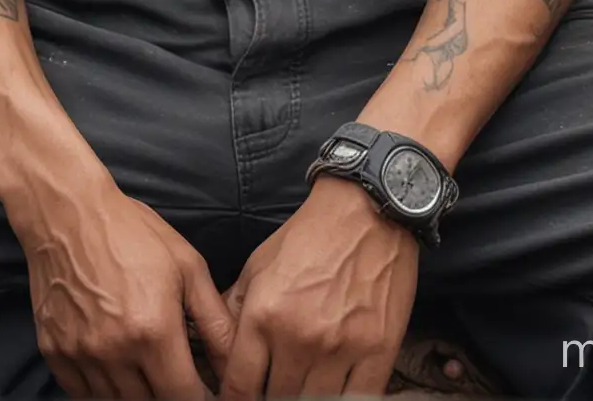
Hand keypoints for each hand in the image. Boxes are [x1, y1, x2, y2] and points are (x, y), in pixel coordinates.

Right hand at [22, 185, 232, 400]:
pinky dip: (102, 389)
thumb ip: (215, 323)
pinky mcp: (54, 354)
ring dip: (138, 393)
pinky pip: (83, 395)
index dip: (201, 400)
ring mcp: (81, 356)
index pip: (183, 399)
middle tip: (176, 370)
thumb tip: (236, 364)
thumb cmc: (132, 232)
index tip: (206, 389)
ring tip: (147, 364)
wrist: (68, 213)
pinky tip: (115, 364)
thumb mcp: (187, 266)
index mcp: (154, 331)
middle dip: (170, 394)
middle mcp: (115, 352)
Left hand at [219, 177, 418, 399]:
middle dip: (268, 398)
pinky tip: (332, 389)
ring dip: (303, 399)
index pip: (239, 387)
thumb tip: (215, 348)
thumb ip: (234, 310)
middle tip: (270, 388)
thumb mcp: (259, 265)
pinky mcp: (377, 351)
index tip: (238, 400)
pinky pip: (357, 400)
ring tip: (299, 387)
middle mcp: (300, 338)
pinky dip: (343, 400)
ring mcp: (341, 349)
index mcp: (265, 315)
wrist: (367, 210)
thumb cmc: (309, 236)